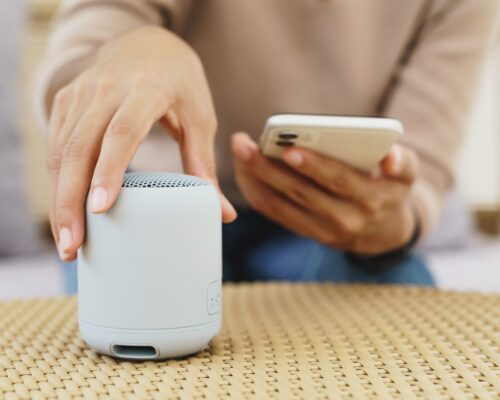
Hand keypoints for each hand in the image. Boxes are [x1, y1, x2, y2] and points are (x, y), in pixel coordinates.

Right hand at [47, 26, 235, 260]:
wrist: (148, 44)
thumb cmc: (180, 84)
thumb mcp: (200, 118)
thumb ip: (205, 165)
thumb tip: (225, 215)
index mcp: (147, 89)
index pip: (123, 130)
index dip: (110, 169)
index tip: (100, 208)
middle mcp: (108, 89)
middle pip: (80, 147)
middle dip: (71, 200)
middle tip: (73, 247)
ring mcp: (82, 94)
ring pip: (61, 150)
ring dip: (59, 199)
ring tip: (67, 242)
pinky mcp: (67, 102)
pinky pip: (55, 145)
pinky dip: (57, 182)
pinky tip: (64, 212)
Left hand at [232, 132, 417, 254]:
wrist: (381, 232)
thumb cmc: (388, 189)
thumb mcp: (405, 175)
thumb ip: (403, 162)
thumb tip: (391, 157)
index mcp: (370, 200)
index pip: (338, 181)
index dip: (314, 166)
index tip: (288, 150)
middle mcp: (344, 219)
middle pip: (300, 192)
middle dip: (269, 168)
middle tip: (244, 145)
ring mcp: (321, 230)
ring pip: (281, 205)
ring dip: (255, 179)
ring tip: (238, 153)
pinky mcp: (305, 231)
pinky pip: (275, 213)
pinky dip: (256, 192)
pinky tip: (243, 171)